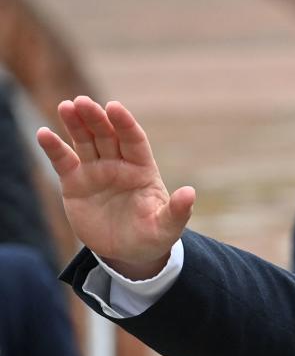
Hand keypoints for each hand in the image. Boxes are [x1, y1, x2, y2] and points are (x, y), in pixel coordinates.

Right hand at [36, 96, 193, 278]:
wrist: (126, 253)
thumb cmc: (152, 237)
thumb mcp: (167, 227)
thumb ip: (177, 211)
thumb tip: (190, 193)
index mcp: (142, 169)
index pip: (134, 140)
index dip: (125, 123)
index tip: (114, 107)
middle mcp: (119, 164)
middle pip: (107, 135)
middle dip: (96, 118)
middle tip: (83, 102)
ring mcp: (96, 171)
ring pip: (85, 141)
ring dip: (75, 124)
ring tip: (66, 106)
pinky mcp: (75, 183)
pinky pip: (63, 161)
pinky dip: (53, 147)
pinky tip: (43, 133)